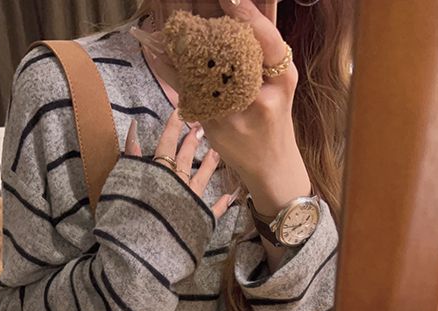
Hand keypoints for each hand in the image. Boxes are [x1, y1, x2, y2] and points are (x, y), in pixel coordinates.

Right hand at [124, 112, 238, 220]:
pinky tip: (231, 196)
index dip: (173, 127)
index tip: (180, 110)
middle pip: (186, 158)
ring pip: (202, 178)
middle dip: (193, 141)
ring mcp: (191, 201)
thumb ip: (129, 155)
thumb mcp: (124, 181)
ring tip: (217, 152)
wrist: (145, 247)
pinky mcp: (199, 220)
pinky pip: (213, 211)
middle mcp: (178, 183)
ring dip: (209, 165)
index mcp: (160, 173)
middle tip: (202, 126)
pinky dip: (221, 204)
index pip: (167, 144)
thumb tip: (134, 127)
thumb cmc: (130, 214)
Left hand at [146, 0, 311, 216]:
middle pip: (230, 49)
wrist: (271, 166)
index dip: (247, 13)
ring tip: (168, 17)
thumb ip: (266, 46)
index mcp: (283, 78)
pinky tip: (154, 48)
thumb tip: (243, 6)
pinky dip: (168, 67)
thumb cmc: (274, 117)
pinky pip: (186, 89)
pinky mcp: (214, 125)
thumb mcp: (281, 82)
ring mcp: (235, 113)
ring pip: (203, 68)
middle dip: (206, 21)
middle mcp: (261, 95)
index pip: (267, 39)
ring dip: (181, 40)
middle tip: (186, 1)